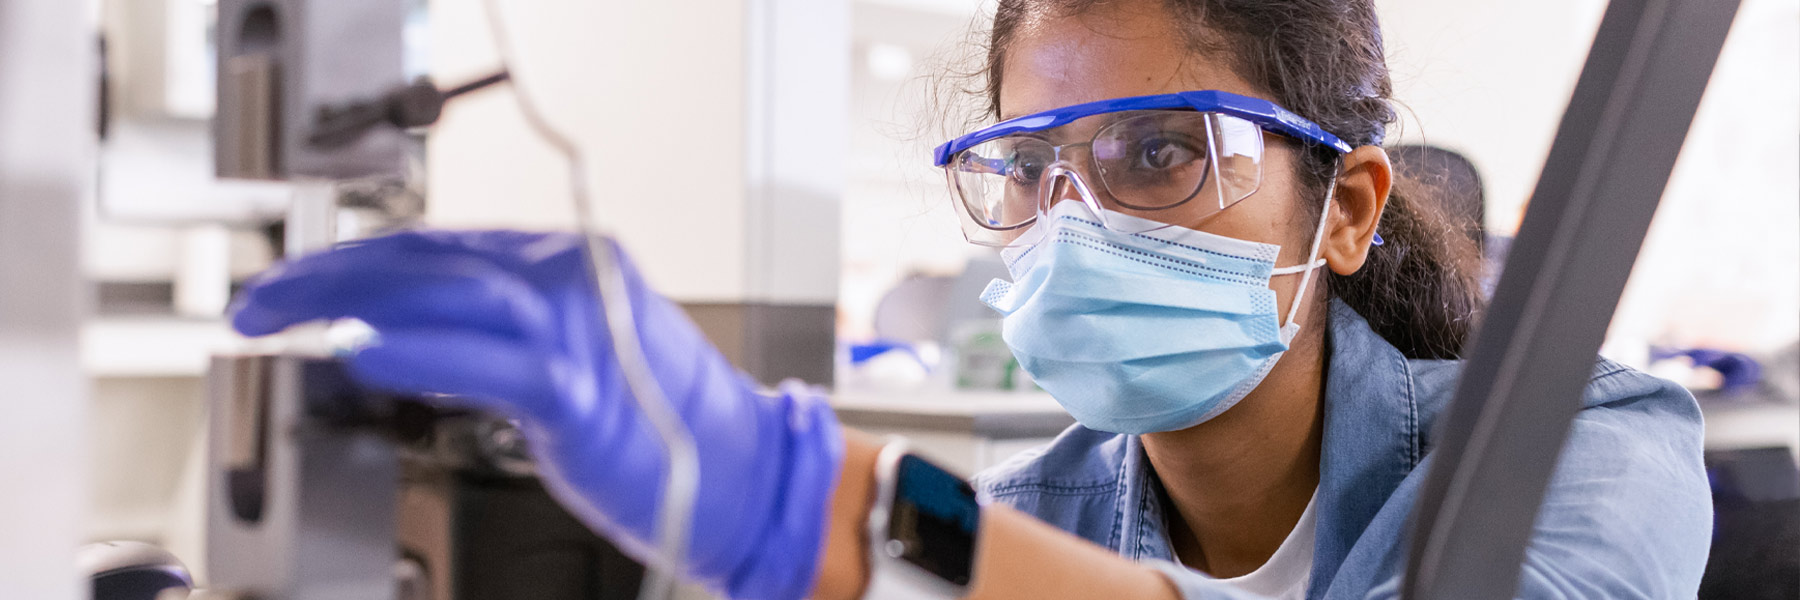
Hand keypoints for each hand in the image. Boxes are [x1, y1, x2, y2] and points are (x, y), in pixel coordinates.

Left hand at [231, 230, 844, 599]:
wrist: (741, 476)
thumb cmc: (660, 429)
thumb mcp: (574, 354)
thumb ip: (498, 334)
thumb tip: (392, 336)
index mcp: (569, 261)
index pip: (440, 243)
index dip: (354, 259)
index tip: (294, 284)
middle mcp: (573, 276)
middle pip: (429, 257)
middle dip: (328, 276)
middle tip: (260, 300)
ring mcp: (579, 327)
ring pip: (444, 292)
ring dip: (346, 303)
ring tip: (281, 320)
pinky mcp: (577, 388)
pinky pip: (480, 359)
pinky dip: (410, 350)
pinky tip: (357, 352)